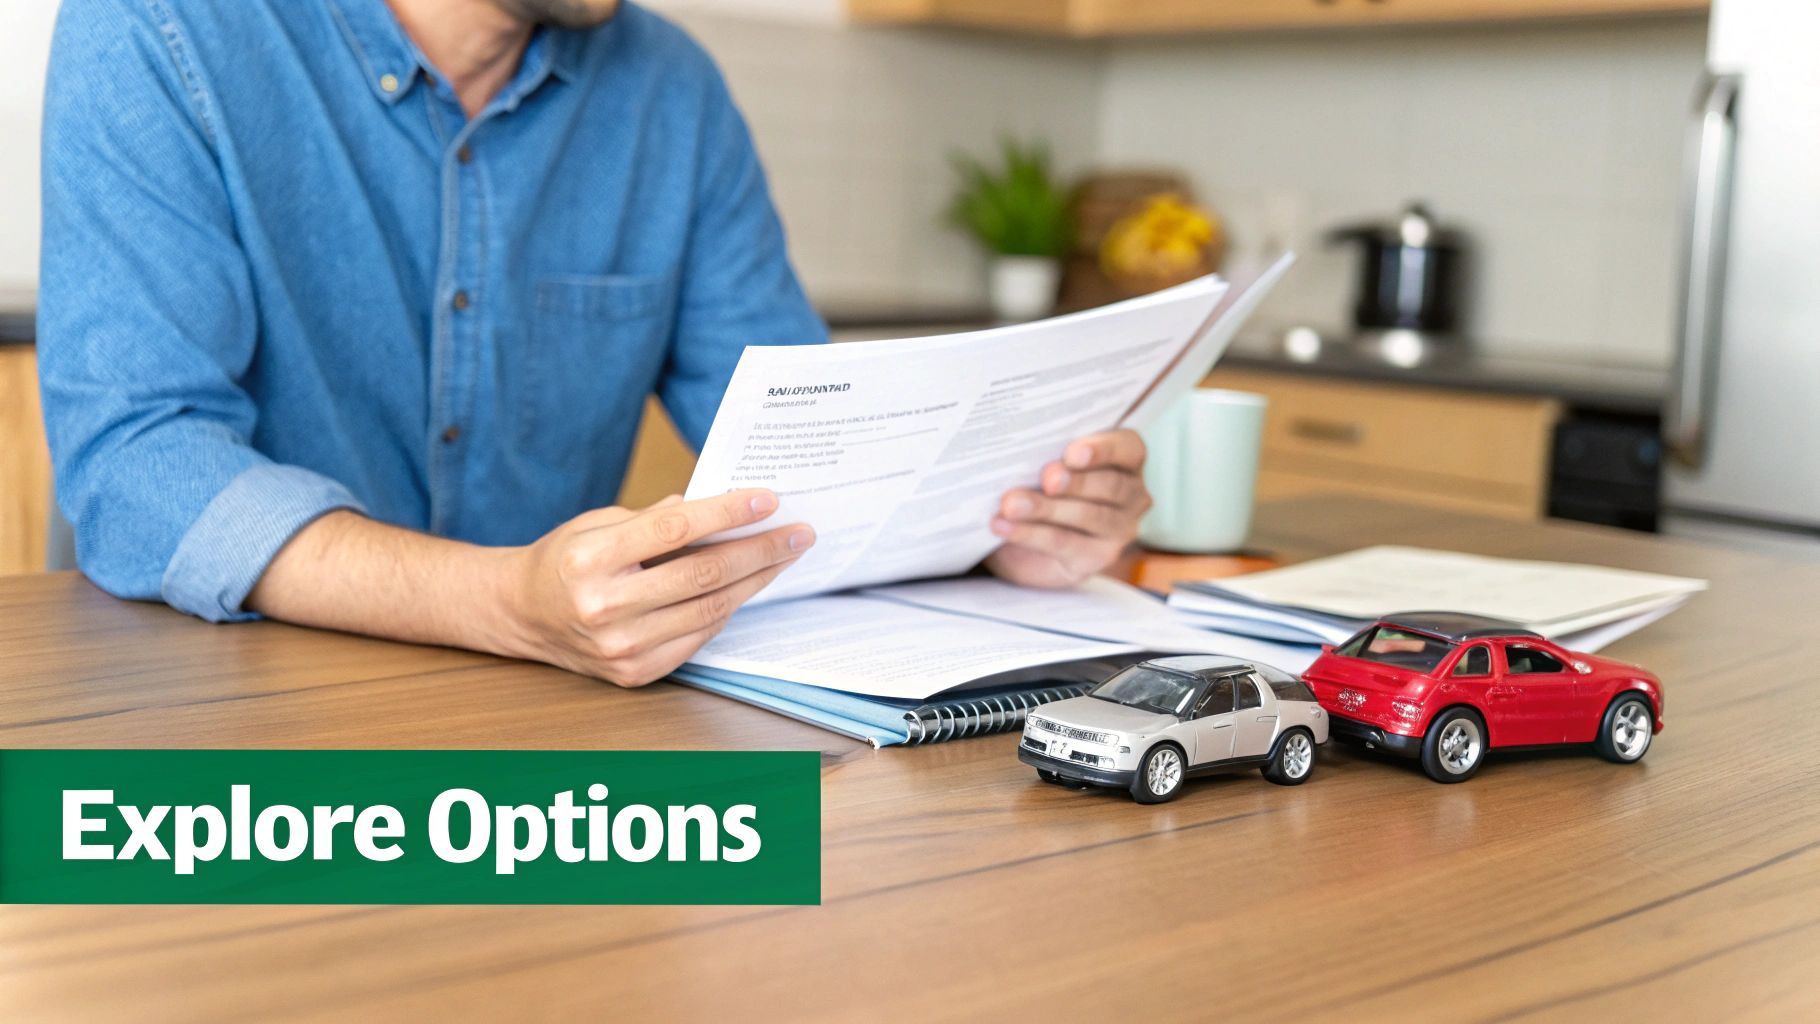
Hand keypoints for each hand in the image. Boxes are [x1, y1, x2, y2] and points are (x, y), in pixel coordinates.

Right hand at [503, 490, 812, 686]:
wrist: (523, 614)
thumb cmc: (564, 560)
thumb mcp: (598, 523)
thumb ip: (656, 518)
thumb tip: (720, 506)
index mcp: (590, 559)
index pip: (675, 531)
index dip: (727, 514)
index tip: (768, 500)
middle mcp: (604, 607)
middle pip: (702, 574)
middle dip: (759, 550)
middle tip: (797, 533)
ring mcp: (620, 647)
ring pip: (709, 609)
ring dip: (755, 581)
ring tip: (783, 557)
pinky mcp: (634, 672)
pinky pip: (697, 638)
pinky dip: (726, 609)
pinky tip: (747, 587)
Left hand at [984, 429, 1150, 588]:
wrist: (1027, 539)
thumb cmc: (1043, 484)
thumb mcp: (1048, 463)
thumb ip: (1047, 454)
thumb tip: (1018, 452)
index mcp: (1127, 460)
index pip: (1128, 449)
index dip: (1103, 449)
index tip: (1072, 454)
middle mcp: (1132, 495)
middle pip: (1110, 485)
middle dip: (1075, 481)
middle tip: (1046, 478)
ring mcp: (1119, 530)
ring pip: (1087, 516)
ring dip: (1045, 509)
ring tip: (1011, 504)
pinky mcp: (1096, 558)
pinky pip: (1063, 543)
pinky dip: (1029, 534)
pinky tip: (1002, 525)